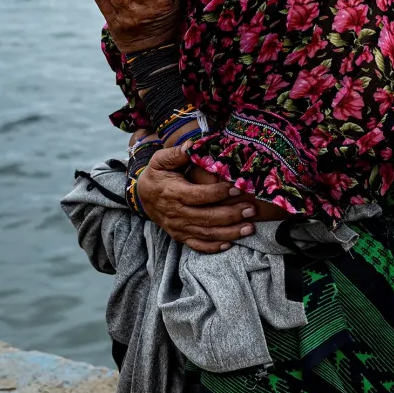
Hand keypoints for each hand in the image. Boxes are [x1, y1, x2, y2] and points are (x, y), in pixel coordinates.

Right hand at [137, 146, 255, 252]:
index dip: (219, 193)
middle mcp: (176, 213)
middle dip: (231, 215)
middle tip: (251, 210)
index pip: (199, 195)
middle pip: (207, 217)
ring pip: (206, 233)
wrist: (142, 197)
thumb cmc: (157, 175)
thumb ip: (177, 153)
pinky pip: (197, 245)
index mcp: (173, 193)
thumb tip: (193, 145)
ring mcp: (178, 227)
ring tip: (249, 228)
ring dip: (229, 232)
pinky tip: (230, 244)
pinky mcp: (179, 236)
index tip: (238, 188)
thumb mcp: (160, 160)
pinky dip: (213, 247)